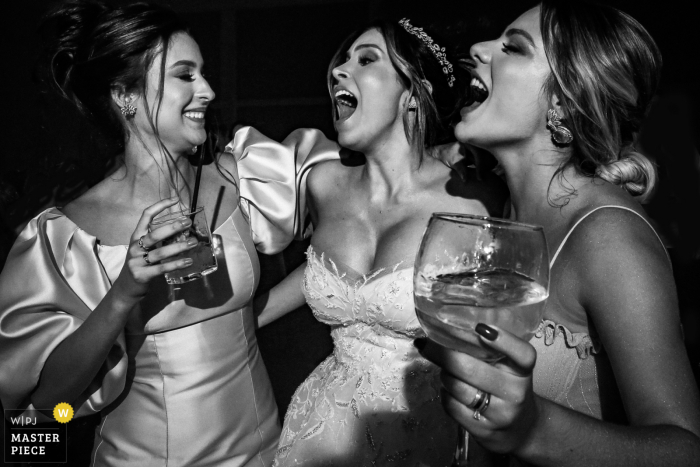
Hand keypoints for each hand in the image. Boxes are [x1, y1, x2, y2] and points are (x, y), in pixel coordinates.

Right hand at [112, 197, 195, 301]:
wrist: (126, 288)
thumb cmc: (140, 264)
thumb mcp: (145, 248)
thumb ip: (159, 240)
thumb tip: (183, 228)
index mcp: (136, 237)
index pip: (146, 216)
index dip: (160, 206)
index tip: (175, 200)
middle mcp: (135, 247)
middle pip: (154, 234)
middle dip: (172, 227)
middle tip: (188, 223)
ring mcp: (137, 261)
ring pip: (160, 252)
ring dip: (178, 247)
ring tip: (193, 243)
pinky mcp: (141, 275)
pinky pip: (161, 268)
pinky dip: (176, 264)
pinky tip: (188, 261)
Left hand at [417, 324, 540, 454]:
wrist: (522, 429)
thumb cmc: (507, 387)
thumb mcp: (509, 367)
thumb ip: (490, 349)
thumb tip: (449, 327)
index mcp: (522, 370)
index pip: (522, 355)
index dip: (504, 340)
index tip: (481, 327)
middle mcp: (515, 392)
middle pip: (470, 368)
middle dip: (442, 353)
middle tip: (427, 344)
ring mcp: (500, 414)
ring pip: (456, 386)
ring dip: (445, 375)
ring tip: (446, 371)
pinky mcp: (484, 431)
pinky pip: (451, 406)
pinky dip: (445, 394)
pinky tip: (450, 390)